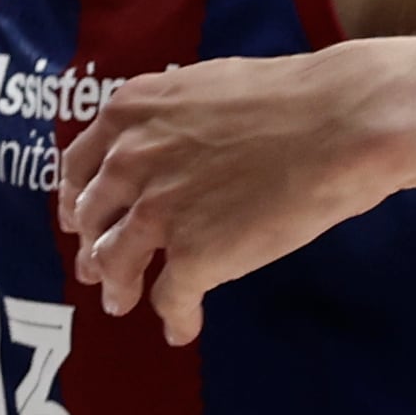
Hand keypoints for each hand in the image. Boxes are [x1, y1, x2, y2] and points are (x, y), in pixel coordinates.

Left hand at [55, 38, 415, 346]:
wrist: (338, 123)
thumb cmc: (288, 97)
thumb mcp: (202, 86)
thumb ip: (167, 118)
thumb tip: (163, 142)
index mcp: (130, 113)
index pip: (79, 166)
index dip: (77, 199)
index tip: (80, 218)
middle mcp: (130, 162)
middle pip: (91, 219)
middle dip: (91, 247)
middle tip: (96, 268)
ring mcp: (158, 211)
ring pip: (115, 262)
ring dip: (118, 287)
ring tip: (121, 303)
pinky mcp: (194, 256)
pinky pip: (170, 298)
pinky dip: (175, 317)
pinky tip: (182, 328)